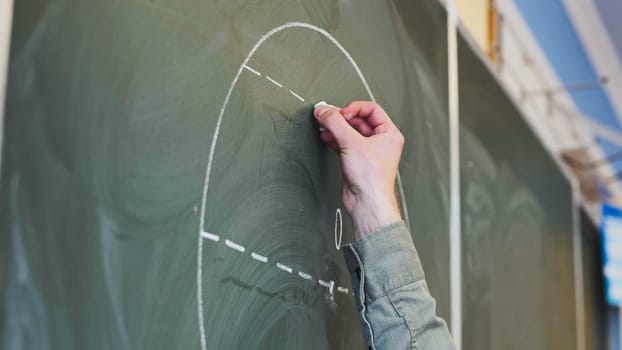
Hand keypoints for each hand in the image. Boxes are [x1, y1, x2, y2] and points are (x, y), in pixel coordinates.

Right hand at [313, 101, 403, 239]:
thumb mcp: (352, 143)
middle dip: (341, 118)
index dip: (354, 108)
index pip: (371, 109)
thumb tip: (323, 110)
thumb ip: (335, 123)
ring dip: (335, 127)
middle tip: (326, 116)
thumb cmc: (371, 178)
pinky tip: (325, 136)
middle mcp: (380, 141)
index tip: (340, 113)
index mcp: (389, 133)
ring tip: (323, 125)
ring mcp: (367, 151)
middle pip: (358, 120)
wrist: (367, 202)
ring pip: (349, 132)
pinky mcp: (356, 160)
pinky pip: (344, 143)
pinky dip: (334, 138)